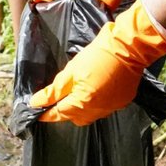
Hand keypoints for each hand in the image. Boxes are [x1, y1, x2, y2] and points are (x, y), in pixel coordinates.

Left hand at [30, 0, 165, 124]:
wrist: (128, 48)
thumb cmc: (97, 56)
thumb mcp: (71, 71)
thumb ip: (53, 90)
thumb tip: (36, 102)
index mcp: (82, 103)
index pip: (58, 114)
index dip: (46, 113)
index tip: (36, 111)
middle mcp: (97, 111)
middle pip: (75, 118)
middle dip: (66, 111)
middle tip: (59, 98)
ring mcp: (111, 108)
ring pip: (90, 115)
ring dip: (82, 107)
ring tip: (79, 91)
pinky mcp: (122, 102)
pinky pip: (105, 108)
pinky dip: (98, 102)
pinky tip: (97, 88)